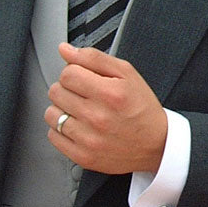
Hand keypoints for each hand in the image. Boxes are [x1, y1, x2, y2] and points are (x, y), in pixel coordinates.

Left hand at [45, 43, 167, 173]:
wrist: (157, 144)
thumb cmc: (142, 109)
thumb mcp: (127, 74)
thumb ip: (94, 58)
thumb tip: (65, 50)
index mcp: (110, 94)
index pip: (67, 73)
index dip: (75, 72)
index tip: (84, 79)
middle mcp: (98, 117)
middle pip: (56, 92)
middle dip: (68, 89)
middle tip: (84, 95)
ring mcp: (88, 139)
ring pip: (51, 114)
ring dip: (63, 109)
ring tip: (81, 111)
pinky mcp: (82, 156)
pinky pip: (53, 136)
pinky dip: (61, 130)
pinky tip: (79, 127)